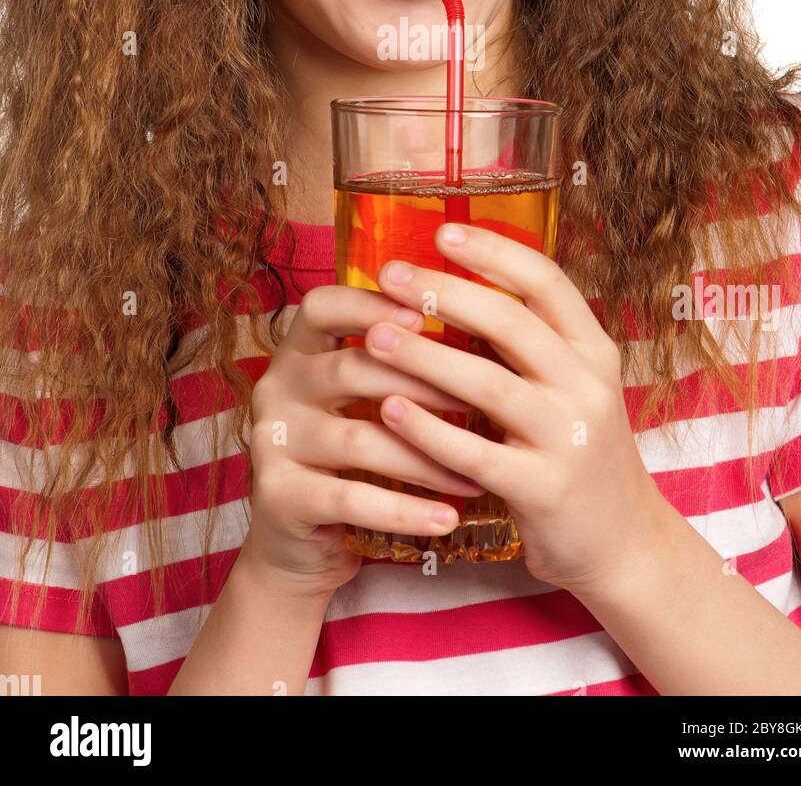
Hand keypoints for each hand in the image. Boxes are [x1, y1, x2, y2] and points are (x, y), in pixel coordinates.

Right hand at [246, 284, 485, 596]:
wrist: (296, 545)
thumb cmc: (348, 457)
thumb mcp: (360, 400)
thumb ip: (394, 360)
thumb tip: (478, 324)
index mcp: (296, 352)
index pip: (321, 306)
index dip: (371, 304)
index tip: (426, 318)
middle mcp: (276, 388)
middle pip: (351, 369)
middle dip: (424, 385)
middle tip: (481, 402)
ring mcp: (271, 442)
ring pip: (360, 439)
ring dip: (427, 458)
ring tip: (476, 474)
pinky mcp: (278, 496)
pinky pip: (351, 498)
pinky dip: (405, 510)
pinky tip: (448, 518)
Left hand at [369, 222, 666, 595]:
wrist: (623, 543)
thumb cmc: (579, 451)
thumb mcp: (573, 386)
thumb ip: (531, 343)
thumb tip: (455, 284)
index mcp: (594, 350)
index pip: (546, 281)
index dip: (493, 252)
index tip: (442, 231)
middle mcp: (587, 385)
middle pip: (510, 322)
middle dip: (443, 292)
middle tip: (388, 275)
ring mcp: (568, 438)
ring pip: (487, 383)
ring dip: (424, 356)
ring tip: (374, 335)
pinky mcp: (543, 489)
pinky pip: (475, 453)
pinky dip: (428, 429)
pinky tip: (389, 411)